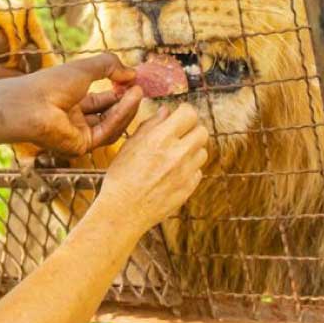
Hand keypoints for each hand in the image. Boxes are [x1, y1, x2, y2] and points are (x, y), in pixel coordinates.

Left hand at [14, 53, 142, 157]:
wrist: (30, 103)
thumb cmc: (49, 84)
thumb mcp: (84, 68)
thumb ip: (109, 66)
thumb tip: (132, 72)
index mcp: (70, 102)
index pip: (101, 101)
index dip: (118, 92)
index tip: (135, 82)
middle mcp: (74, 120)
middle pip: (108, 115)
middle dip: (126, 102)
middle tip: (141, 88)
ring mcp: (77, 135)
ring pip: (111, 125)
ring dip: (127, 109)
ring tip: (138, 91)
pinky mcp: (81, 146)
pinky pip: (106, 132)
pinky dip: (120, 116)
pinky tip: (130, 100)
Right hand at [97, 103, 208, 232]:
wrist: (123, 210)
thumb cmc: (121, 176)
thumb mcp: (129, 145)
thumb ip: (150, 125)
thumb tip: (166, 112)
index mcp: (160, 139)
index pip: (189, 114)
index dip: (185, 112)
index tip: (180, 115)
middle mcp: (177, 154)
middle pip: (202, 131)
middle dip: (192, 130)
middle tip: (180, 134)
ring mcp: (186, 172)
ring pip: (202, 151)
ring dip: (191, 150)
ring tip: (174, 155)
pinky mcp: (189, 188)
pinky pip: (197, 171)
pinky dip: (189, 169)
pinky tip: (172, 173)